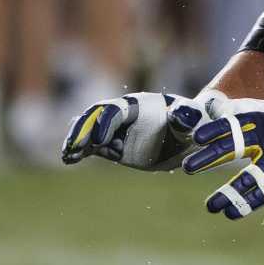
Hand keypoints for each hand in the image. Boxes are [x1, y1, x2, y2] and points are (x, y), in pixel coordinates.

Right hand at [61, 89, 219, 168]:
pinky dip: (80, 151)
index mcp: (141, 105)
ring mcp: (116, 130)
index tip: (100, 140)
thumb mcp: (194, 121)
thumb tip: (179, 115)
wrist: (190, 136)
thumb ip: (186, 117)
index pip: (117, 109)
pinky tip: (69, 160)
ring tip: (68, 154)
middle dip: (84, 129)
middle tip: (76, 146)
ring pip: (90, 130)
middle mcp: (124, 114)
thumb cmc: (194, 123)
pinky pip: (92, 146)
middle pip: (96, 116)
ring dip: (77, 140)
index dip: (106, 122)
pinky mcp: (112, 145)